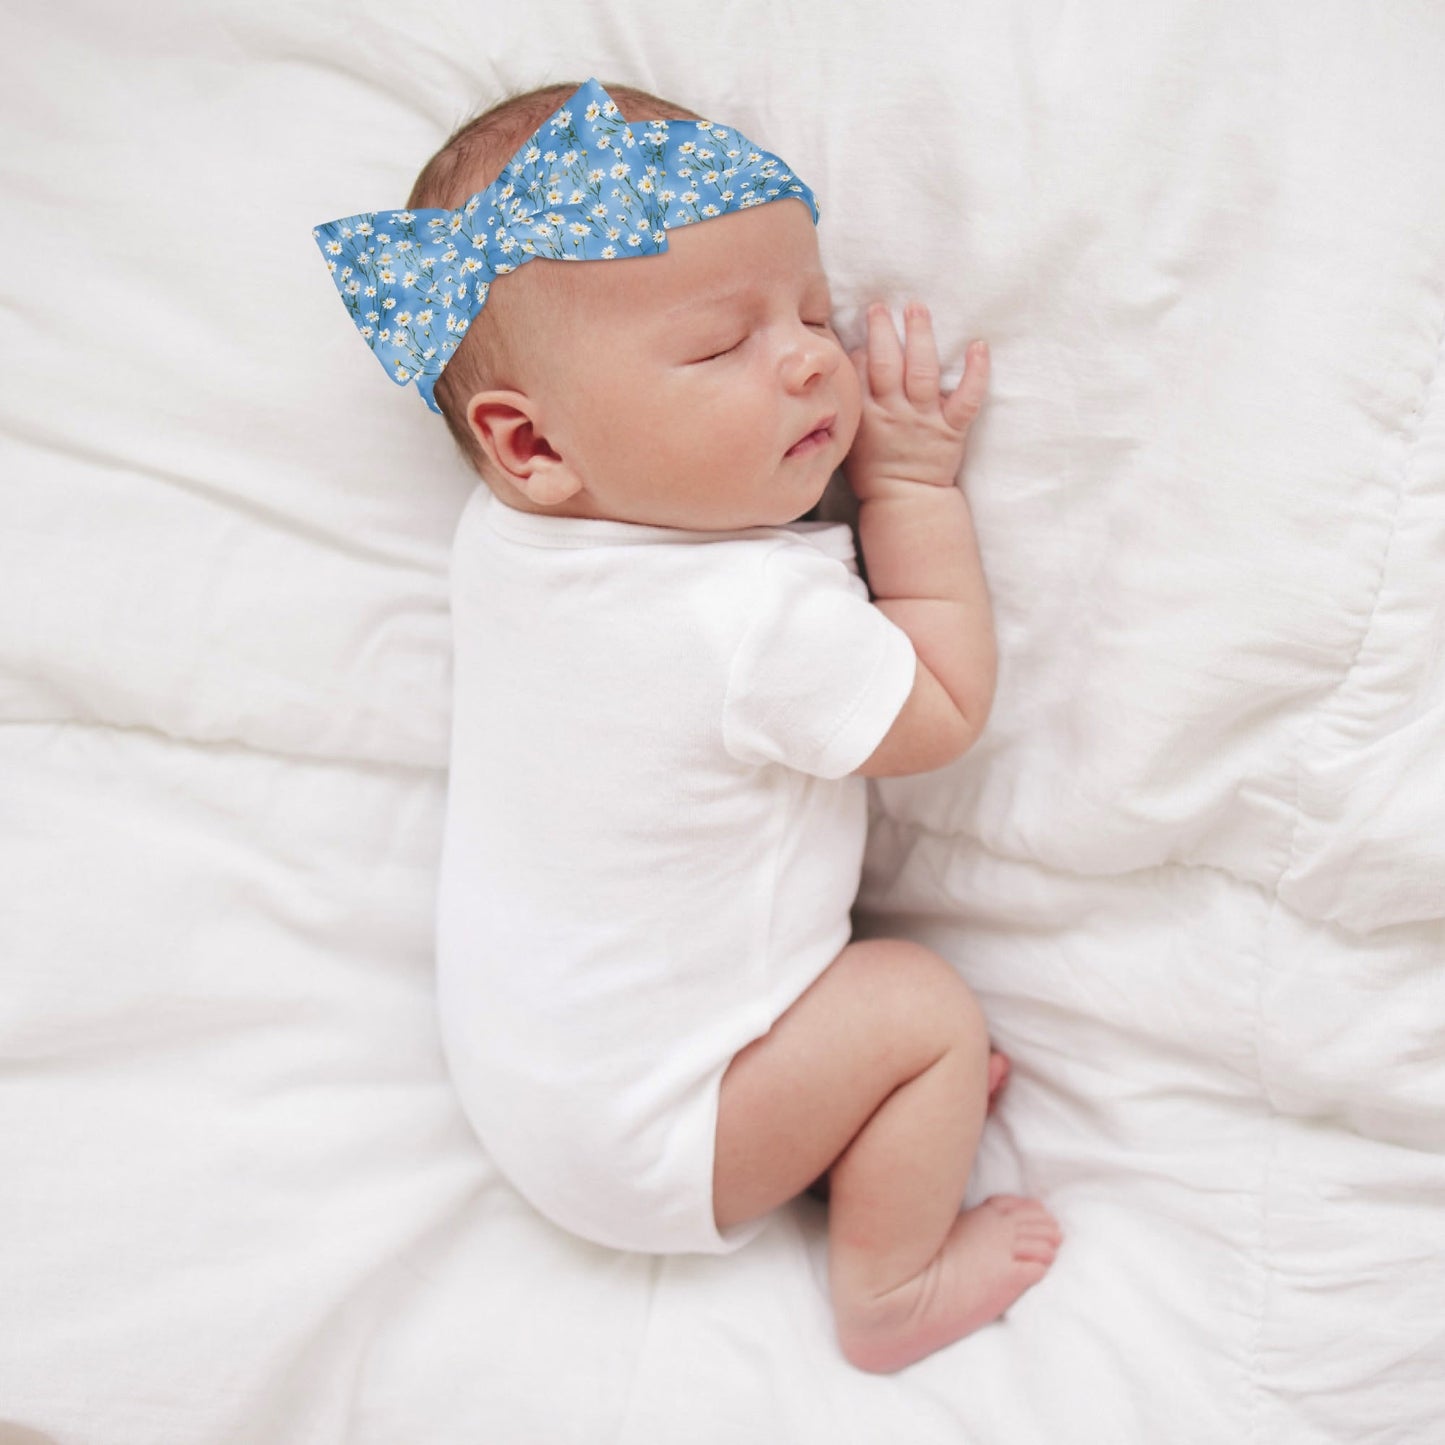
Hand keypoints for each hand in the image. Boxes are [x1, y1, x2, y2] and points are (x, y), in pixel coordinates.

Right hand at [842, 302, 988, 502]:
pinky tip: (978, 346)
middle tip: (880, 306)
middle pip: (886, 364)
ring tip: (916, 308)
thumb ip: (847, 407)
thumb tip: (845, 371)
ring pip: (921, 372)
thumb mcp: (847, 439)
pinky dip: (976, 372)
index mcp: (865, 416)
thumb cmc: (872, 470)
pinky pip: (967, 399)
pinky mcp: (951, 429)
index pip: (858, 373)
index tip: (861, 333)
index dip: (859, 348)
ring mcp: (924, 420)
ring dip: (919, 336)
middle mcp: (894, 413)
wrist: (904, 501)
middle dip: (882, 331)